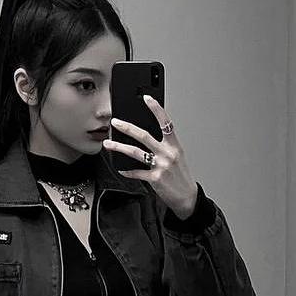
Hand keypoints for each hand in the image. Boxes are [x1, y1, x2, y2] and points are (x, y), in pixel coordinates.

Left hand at [103, 95, 198, 217]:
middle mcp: (168, 154)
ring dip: (119, 147)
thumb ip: (164, 146)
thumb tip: (146, 137)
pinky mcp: (154, 178)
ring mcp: (161, 166)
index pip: (166, 123)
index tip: (147, 98)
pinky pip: (136, 172)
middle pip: (144, 136)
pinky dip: (127, 171)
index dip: (157, 109)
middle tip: (115, 122)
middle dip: (127, 127)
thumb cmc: (181, 176)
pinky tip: (120, 169)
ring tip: (108, 143)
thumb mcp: (177, 157)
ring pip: (135, 152)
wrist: (187, 197)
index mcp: (174, 146)